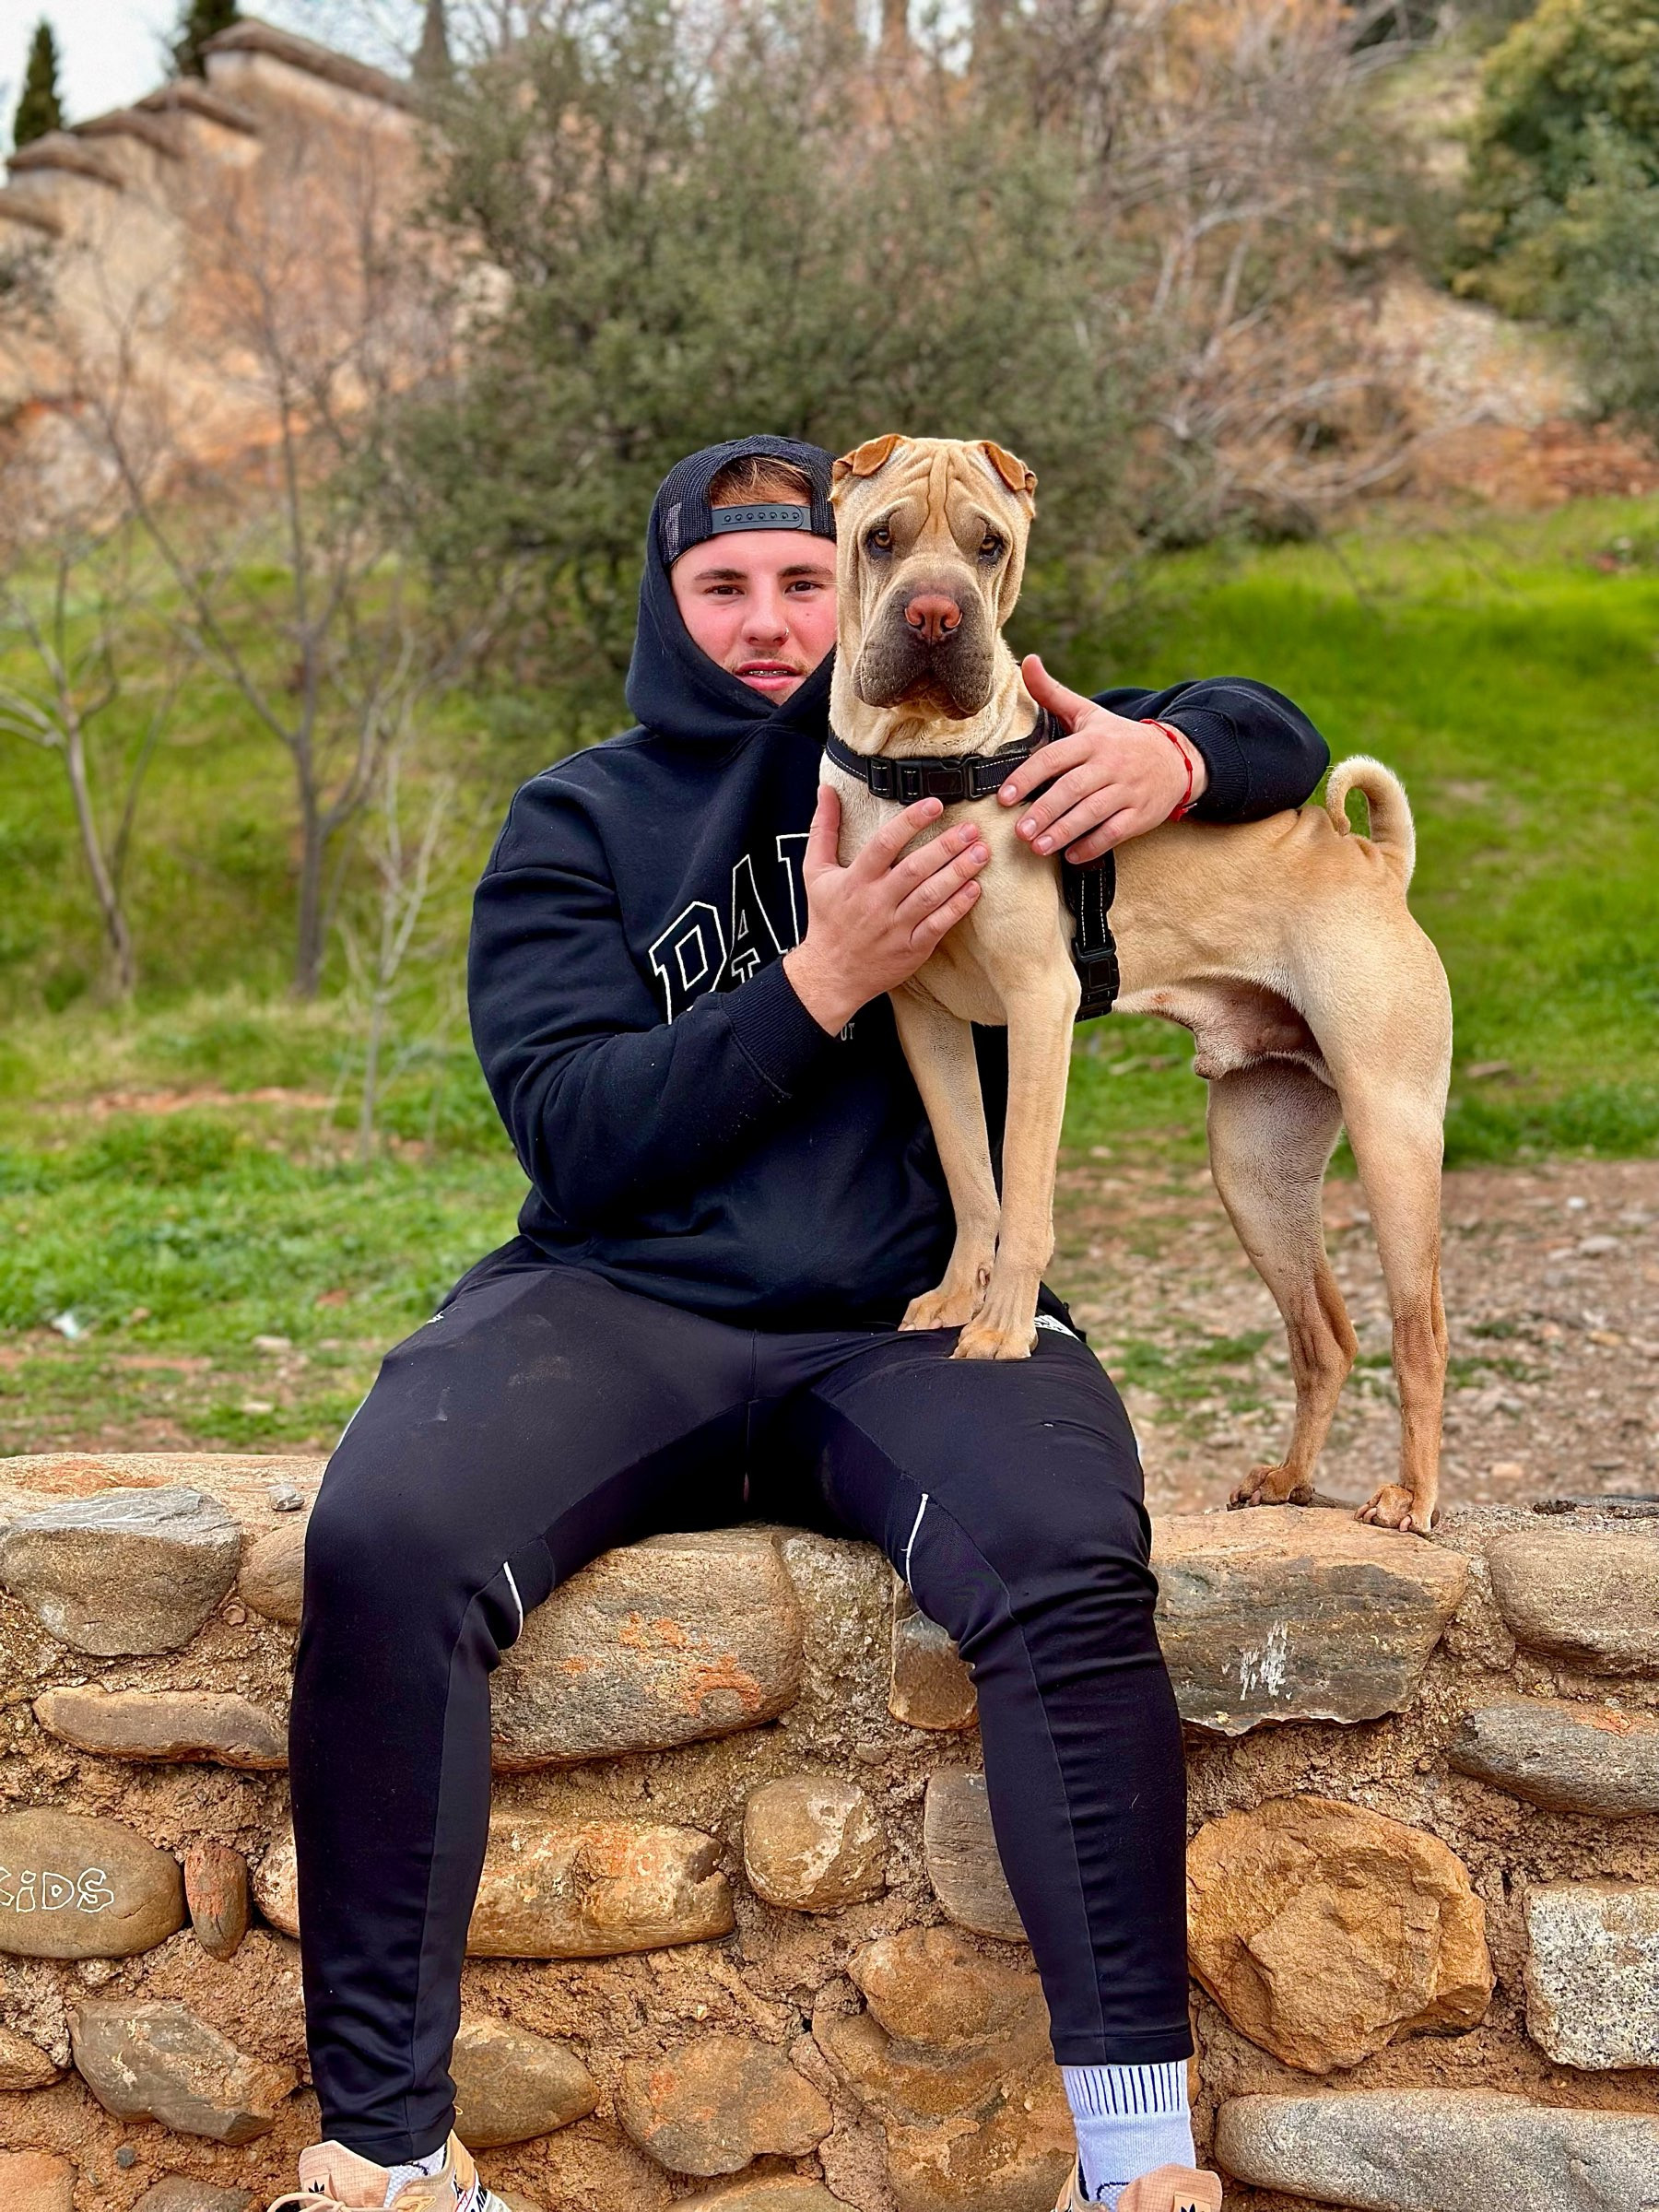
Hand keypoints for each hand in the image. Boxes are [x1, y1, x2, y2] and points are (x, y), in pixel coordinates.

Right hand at [783, 786, 988, 1033]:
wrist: (831, 974)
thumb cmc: (826, 919)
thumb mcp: (815, 872)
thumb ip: (823, 829)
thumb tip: (826, 789)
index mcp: (855, 880)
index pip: (885, 843)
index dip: (911, 821)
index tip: (935, 804)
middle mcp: (876, 902)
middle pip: (915, 868)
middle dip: (946, 846)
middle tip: (972, 829)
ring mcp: (895, 927)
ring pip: (931, 895)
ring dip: (959, 872)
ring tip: (981, 852)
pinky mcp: (911, 948)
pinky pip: (938, 925)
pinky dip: (957, 907)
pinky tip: (975, 889)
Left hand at [997, 654, 1209, 863]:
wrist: (1175, 757)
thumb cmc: (1120, 738)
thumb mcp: (1088, 713)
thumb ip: (1053, 693)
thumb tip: (1027, 661)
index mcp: (1093, 740)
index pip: (1055, 757)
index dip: (1028, 776)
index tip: (1005, 797)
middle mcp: (1110, 764)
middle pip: (1073, 788)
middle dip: (1045, 811)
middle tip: (1020, 831)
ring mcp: (1128, 790)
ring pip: (1093, 812)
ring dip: (1065, 831)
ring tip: (1039, 847)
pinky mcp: (1141, 814)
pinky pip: (1116, 832)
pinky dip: (1093, 845)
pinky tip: (1072, 855)